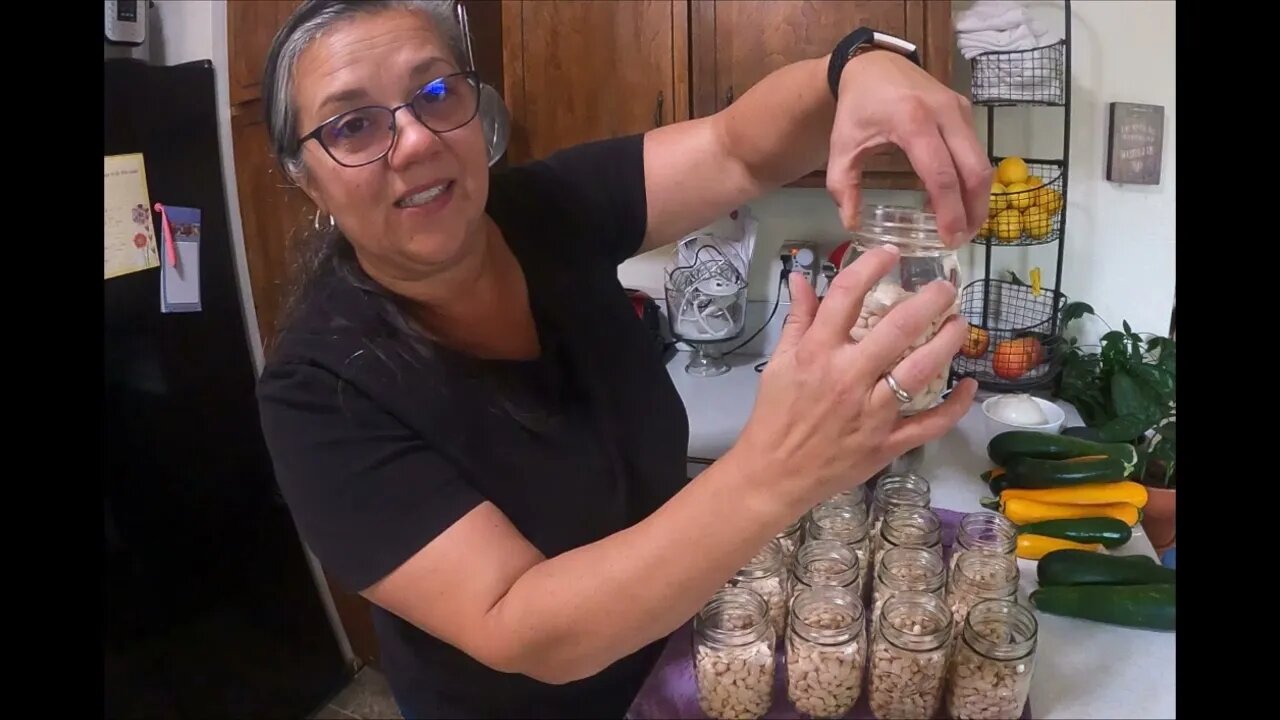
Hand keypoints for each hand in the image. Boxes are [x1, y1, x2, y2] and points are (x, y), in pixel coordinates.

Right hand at [735, 248, 977, 507]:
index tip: (891, 253)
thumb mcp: (778, 363)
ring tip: (960, 323)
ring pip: (920, 372)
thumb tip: (801, 277)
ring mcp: (872, 412)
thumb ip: (797, 319)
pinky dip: (954, 406)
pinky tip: (967, 385)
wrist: (774, 474)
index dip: (871, 267)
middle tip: (946, 287)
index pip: (846, 297)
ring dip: (947, 343)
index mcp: (817, 354)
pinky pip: (930, 423)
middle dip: (929, 302)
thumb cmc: (775, 415)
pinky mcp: (887, 442)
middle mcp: (848, 377)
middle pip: (897, 330)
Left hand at [825, 50, 991, 247]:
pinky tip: (953, 198)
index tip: (949, 238)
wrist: (873, 63)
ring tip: (961, 224)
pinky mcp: (965, 109)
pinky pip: (975, 150)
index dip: (949, 211)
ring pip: (981, 161)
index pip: (941, 175)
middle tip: (962, 238)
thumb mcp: (841, 147)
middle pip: (973, 170)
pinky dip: (969, 178)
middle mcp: (944, 114)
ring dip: (976, 196)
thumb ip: (843, 186)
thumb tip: (853, 224)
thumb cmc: (857, 107)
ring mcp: (959, 109)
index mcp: (913, 122)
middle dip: (973, 210)